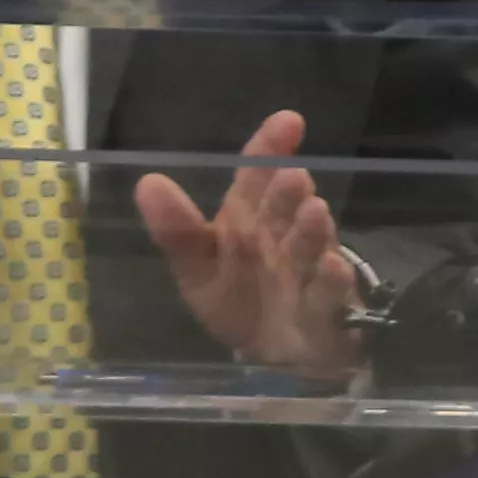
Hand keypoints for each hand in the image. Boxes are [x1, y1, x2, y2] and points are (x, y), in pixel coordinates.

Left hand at [134, 109, 363, 378]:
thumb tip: (147, 182)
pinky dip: (330, 282)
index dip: (271, 148)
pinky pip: (329, 295)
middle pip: (286, 208)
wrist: (271, 355)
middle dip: (289, 191)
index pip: (257, 176)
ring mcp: (308, 270)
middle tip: (293, 175)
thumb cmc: (237, 297)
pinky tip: (330, 266)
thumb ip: (176, 231)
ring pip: (312, 245)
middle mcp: (282, 235)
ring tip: (314, 210)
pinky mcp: (327, 310)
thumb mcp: (198, 268)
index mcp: (249, 218)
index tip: (290, 122)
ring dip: (313, 230)